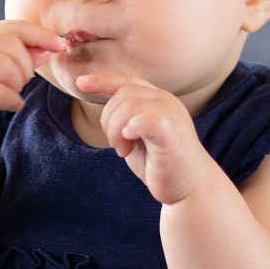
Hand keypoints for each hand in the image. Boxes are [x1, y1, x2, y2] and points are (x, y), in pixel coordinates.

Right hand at [0, 20, 65, 137]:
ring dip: (17, 87)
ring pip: (9, 70)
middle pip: (14, 48)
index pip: (15, 27)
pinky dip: (12, 101)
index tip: (61, 46)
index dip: (41, 35)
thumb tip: (48, 48)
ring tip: (10, 94)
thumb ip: (19, 56)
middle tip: (20, 83)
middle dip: (25, 69)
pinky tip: (10, 104)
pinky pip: (0, 93)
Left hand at [75, 71, 213, 204]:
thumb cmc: (160, 162)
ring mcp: (172, 115)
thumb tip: (100, 99)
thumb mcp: (135, 134)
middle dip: (109, 120)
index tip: (80, 83)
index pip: (126, 81)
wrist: (189, 188)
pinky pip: (145, 120)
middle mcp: (166, 101)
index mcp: (157, 99)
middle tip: (118, 145)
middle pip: (122, 93)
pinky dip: (130, 129)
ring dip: (116, 131)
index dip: (101, 80)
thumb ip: (123, 116)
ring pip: (128, 106)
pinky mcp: (172, 133)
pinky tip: (130, 143)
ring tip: (124, 150)